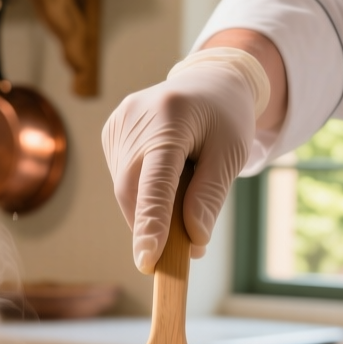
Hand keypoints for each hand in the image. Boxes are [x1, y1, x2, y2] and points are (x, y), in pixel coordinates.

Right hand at [102, 48, 268, 272]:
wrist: (209, 81)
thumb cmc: (226, 118)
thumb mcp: (231, 155)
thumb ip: (210, 196)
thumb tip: (193, 241)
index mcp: (171, 117)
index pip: (156, 180)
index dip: (151, 223)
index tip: (148, 261)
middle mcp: (135, 117)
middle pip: (133, 190)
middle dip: (151, 227)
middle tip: (177, 254)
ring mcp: (118, 123)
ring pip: (125, 190)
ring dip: (149, 211)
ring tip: (182, 197)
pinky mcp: (111, 132)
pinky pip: (123, 179)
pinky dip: (142, 194)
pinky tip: (165, 179)